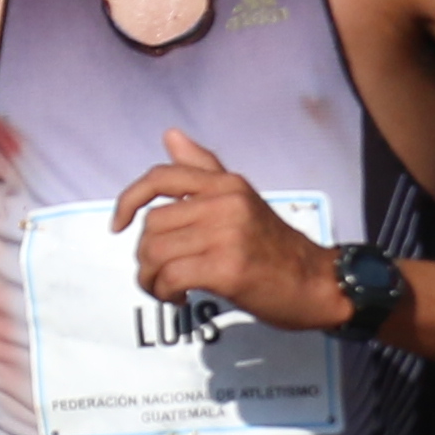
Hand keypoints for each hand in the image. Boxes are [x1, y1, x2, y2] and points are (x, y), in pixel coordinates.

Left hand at [108, 130, 346, 329]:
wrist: (316, 284)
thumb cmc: (274, 247)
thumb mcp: (241, 199)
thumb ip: (204, 168)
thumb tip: (169, 135)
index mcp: (225, 184)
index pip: (161, 177)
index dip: (129, 199)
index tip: (118, 225)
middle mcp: (225, 203)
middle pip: (152, 225)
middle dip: (145, 256)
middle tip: (159, 275)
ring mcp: (227, 235)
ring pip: (156, 253)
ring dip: (151, 279)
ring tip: (167, 289)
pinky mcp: (227, 269)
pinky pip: (171, 277)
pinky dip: (165, 292)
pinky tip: (180, 298)